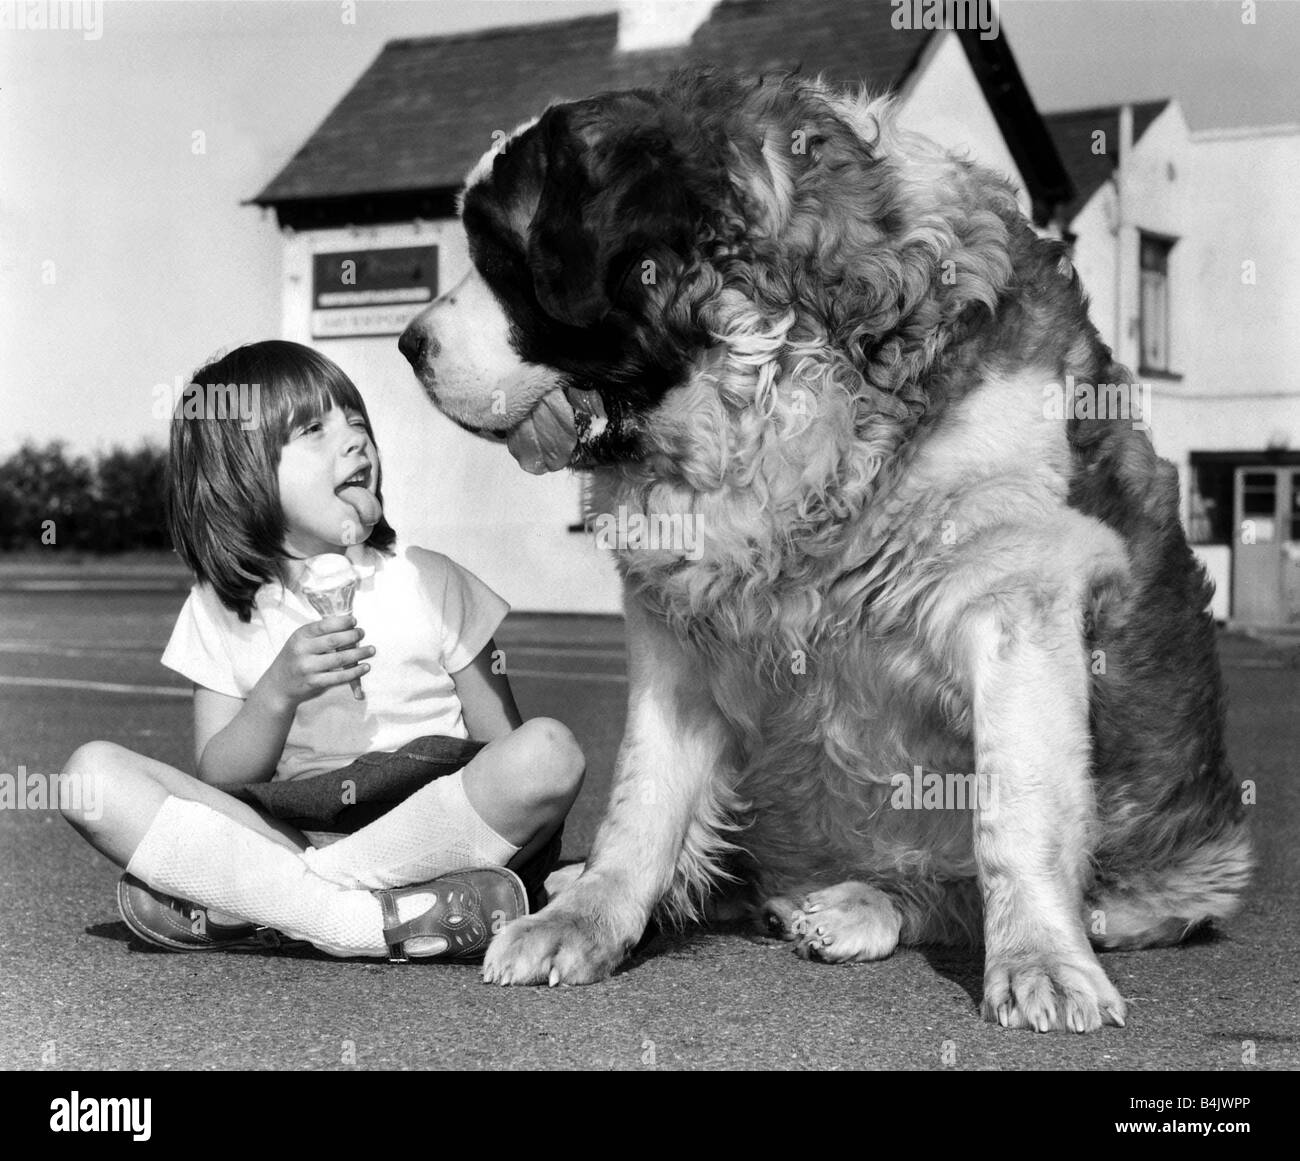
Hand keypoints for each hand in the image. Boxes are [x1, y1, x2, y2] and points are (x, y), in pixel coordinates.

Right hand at [256, 615, 373, 712]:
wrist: (278, 685)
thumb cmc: (294, 659)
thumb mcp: (299, 641)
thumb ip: (318, 634)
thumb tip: (347, 624)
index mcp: (299, 636)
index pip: (324, 625)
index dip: (342, 622)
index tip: (354, 621)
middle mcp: (302, 651)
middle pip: (334, 641)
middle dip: (353, 636)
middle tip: (362, 634)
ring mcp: (307, 668)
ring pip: (339, 659)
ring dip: (359, 654)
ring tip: (371, 650)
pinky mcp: (314, 683)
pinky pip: (339, 677)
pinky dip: (355, 672)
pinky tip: (365, 667)